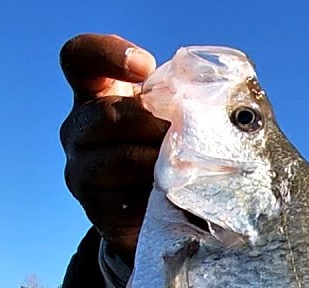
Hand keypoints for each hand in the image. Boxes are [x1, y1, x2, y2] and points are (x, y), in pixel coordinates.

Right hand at [59, 34, 167, 263]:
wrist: (159, 211)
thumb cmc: (170, 149)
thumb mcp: (174, 115)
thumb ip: (186, 97)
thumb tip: (230, 106)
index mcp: (96, 94)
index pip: (80, 56)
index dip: (107, 54)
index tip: (145, 66)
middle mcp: (78, 130)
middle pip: (107, 116)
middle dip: (155, 125)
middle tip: (182, 137)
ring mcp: (81, 171)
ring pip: (122, 160)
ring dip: (163, 163)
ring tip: (185, 168)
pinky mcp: (97, 210)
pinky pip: (129, 199)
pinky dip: (159, 196)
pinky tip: (174, 196)